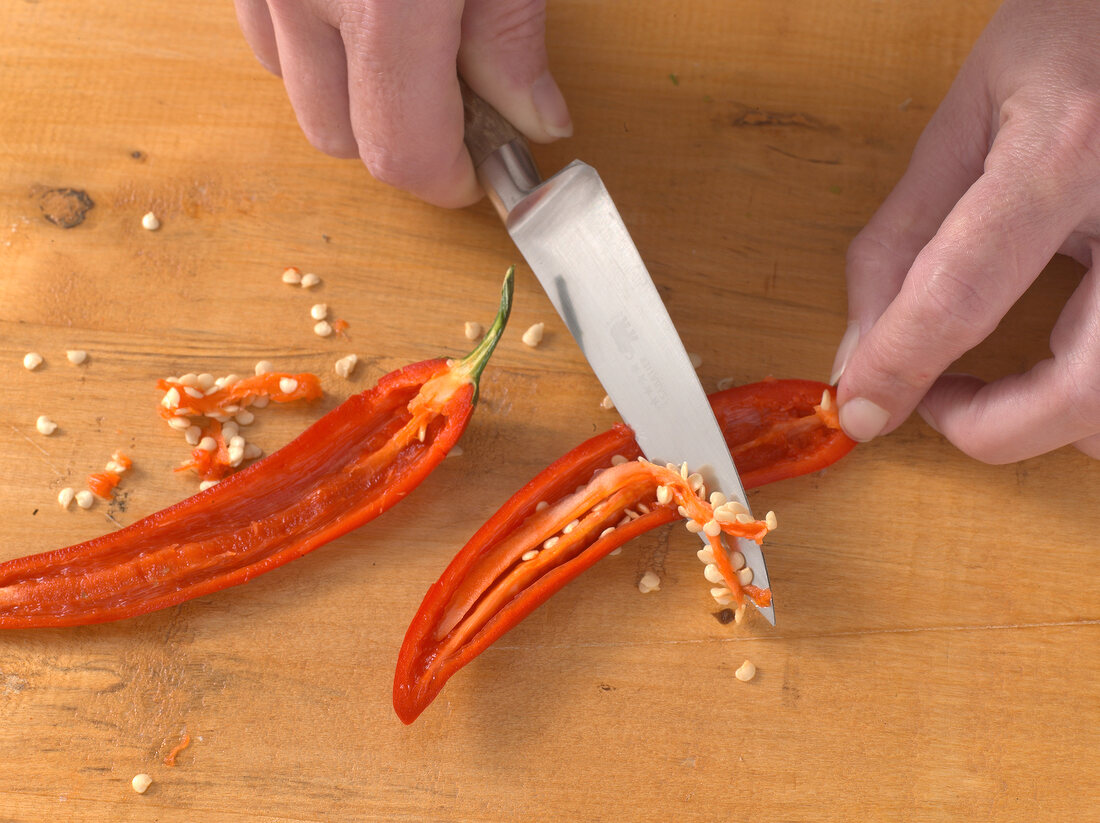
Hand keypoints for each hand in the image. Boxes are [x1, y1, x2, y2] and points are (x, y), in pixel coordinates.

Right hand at [234, 0, 572, 206]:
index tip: (480, 172)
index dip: (447, 180)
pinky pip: (264, 25)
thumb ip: (512, 33)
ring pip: (291, 83)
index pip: (403, 151)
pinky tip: (360, 1)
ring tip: (406, 32)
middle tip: (456, 95)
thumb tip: (534, 120)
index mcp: (382, 2)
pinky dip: (311, 34)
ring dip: (347, 87)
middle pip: (337, 136)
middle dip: (399, 139)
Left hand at [831, 0, 1099, 462]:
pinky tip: (1066, 358)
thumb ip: (902, 240)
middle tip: (945, 406)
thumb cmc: (1074, 36)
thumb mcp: (966, 121)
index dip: (898, 366)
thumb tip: (860, 349)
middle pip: (1083, 391)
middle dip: (997, 430)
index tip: (862, 406)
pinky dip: (1092, 397)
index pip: (960, 295)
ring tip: (1007, 379)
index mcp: (1066, 152)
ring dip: (1058, 422)